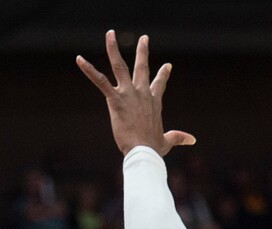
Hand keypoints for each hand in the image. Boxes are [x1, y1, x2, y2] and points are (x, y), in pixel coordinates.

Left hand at [76, 31, 195, 156]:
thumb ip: (177, 137)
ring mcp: (129, 94)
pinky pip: (100, 81)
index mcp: (154, 103)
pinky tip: (79, 59)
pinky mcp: (115, 100)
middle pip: (142, 67)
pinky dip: (88, 70)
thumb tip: (192, 140)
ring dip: (113, 48)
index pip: (159, 84)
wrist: (144, 152)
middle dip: (143, 51)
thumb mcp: (166, 141)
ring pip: (120, 66)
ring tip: (110, 34)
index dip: (163, 75)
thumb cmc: (153, 149)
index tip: (167, 65)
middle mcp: (142, 93)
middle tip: (144, 38)